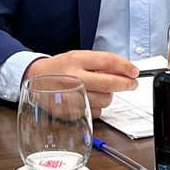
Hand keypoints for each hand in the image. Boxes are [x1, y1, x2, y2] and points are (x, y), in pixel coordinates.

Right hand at [24, 51, 138, 117]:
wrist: (35, 79)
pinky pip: (96, 111)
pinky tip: (89, 99)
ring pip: (105, 100)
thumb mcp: (77, 57)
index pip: (108, 61)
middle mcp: (74, 77)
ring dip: (109, 96)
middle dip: (126, 84)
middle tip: (132, 84)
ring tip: (100, 91)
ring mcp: (72, 96)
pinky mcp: (71, 111)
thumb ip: (99, 63)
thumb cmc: (59, 68)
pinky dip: (98, 107)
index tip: (134, 71)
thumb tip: (125, 71)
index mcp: (76, 60)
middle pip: (109, 83)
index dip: (125, 67)